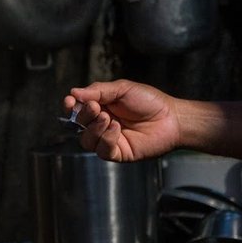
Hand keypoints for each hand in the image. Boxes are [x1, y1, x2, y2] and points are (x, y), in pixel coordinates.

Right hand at [66, 80, 181, 161]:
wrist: (171, 117)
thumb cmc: (149, 101)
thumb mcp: (122, 89)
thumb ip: (98, 91)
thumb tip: (74, 92)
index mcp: (101, 108)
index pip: (77, 110)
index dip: (70, 107)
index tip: (70, 101)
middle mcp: (102, 125)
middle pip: (79, 125)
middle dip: (84, 115)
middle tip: (96, 107)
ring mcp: (109, 140)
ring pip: (87, 141)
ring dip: (94, 128)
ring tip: (108, 118)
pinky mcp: (119, 153)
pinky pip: (102, 151)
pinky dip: (106, 139)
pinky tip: (117, 128)